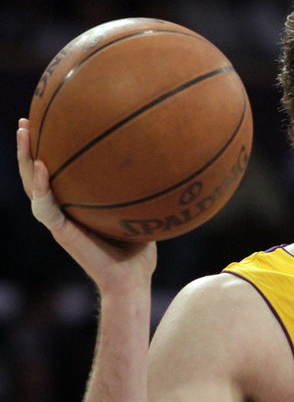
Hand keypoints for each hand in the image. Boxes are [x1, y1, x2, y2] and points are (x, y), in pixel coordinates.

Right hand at [17, 118, 156, 291]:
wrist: (131, 281)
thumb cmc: (139, 252)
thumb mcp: (141, 214)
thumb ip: (141, 191)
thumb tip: (161, 162)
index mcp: (77, 206)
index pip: (58, 174)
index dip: (50, 151)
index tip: (49, 123)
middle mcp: (65, 212)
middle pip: (37, 175)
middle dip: (28, 148)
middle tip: (24, 120)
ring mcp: (60, 222)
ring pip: (32, 187)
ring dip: (25, 160)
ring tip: (22, 132)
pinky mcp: (62, 233)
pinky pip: (46, 208)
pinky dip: (41, 187)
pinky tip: (41, 166)